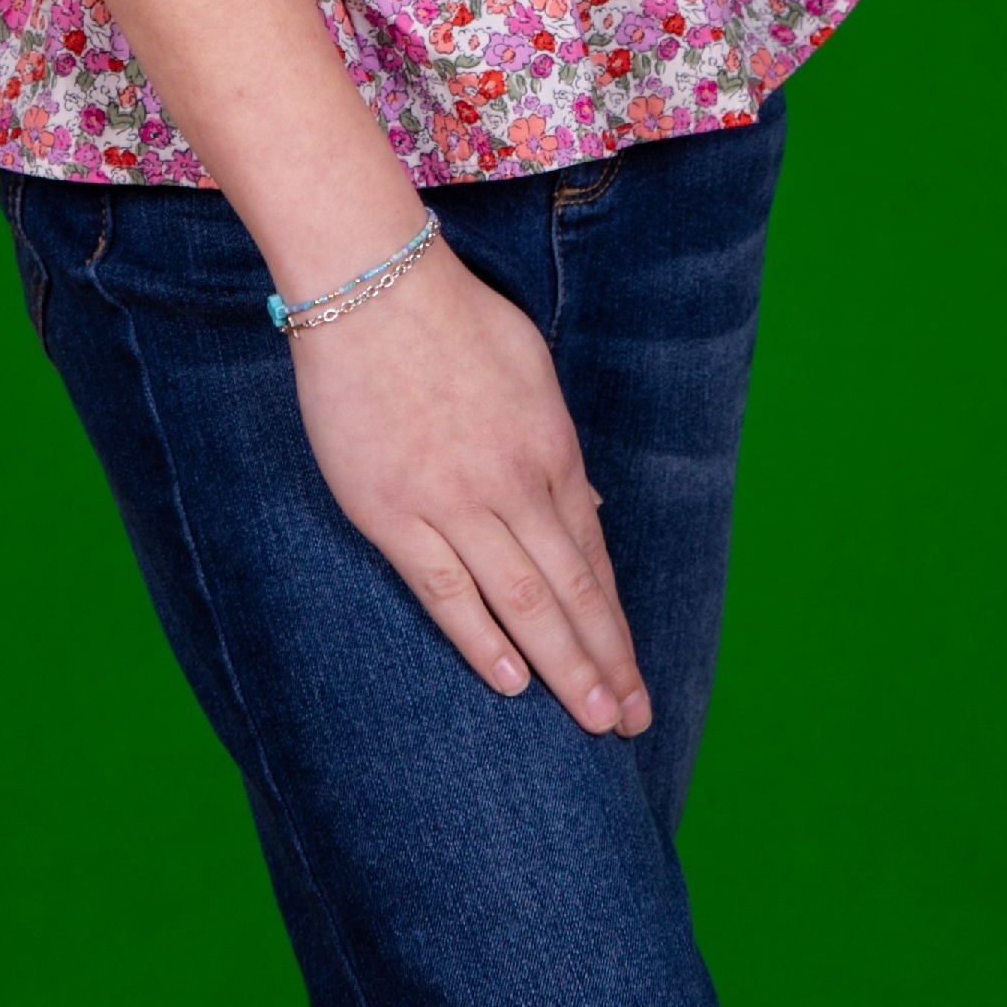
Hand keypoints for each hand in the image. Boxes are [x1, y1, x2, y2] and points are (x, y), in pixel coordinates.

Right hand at [290, 237, 650, 734]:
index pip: (593, 556)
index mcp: (550, 446)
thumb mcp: (531, 369)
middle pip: (571, 591)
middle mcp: (513, 482)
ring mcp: (454, 500)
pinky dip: (482, 639)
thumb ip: (556, 443)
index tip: (633, 673)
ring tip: (591, 720)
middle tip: (630, 723)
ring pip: (522, 602)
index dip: (616, 622)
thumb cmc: (452, 316)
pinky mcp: (392, 511)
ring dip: (562, 666)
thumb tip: (586, 503)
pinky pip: (446, 589)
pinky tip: (511, 681)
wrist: (373, 283)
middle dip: (606, 662)